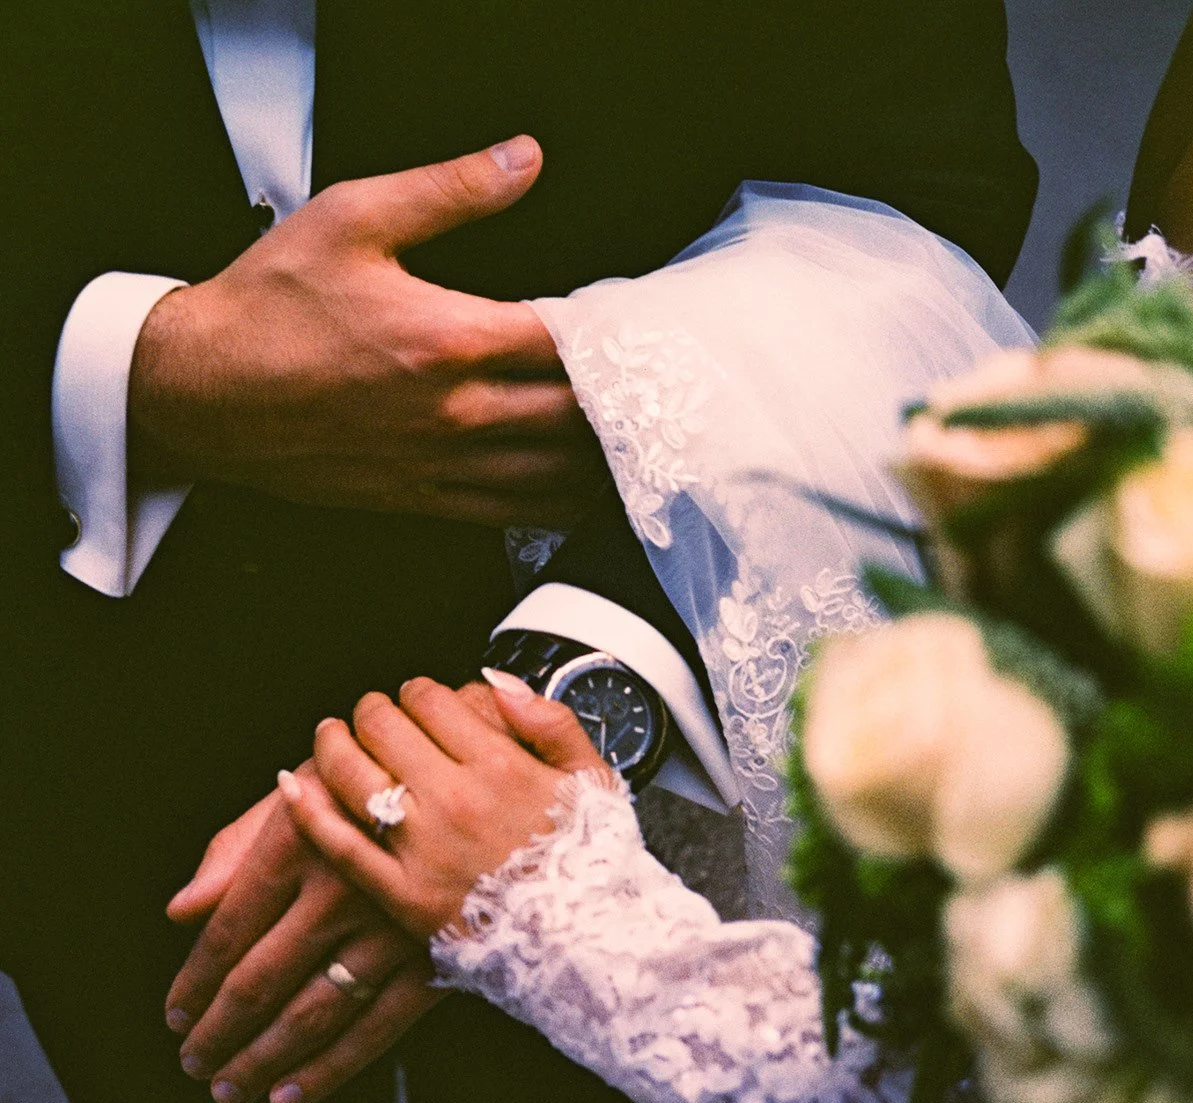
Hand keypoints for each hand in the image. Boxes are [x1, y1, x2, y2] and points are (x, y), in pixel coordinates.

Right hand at [129, 136, 604, 523]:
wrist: (202, 393)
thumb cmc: (268, 309)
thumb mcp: (354, 219)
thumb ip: (450, 190)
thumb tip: (522, 160)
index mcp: (449, 339)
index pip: (566, 340)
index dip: (612, 330)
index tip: (632, 320)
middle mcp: (456, 411)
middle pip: (575, 416)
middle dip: (619, 400)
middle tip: (649, 384)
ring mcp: (441, 463)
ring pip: (554, 477)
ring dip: (599, 461)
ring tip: (632, 440)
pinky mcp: (422, 498)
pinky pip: (512, 513)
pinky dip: (558, 503)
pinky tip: (582, 491)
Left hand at [166, 762, 439, 1102]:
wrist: (479, 770)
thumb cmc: (380, 773)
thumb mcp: (305, 785)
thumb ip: (237, 846)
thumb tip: (180, 911)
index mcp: (300, 841)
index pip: (230, 928)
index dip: (195, 978)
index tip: (175, 1013)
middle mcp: (342, 888)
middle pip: (262, 979)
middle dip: (219, 1031)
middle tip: (193, 1063)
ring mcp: (392, 928)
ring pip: (313, 1012)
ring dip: (263, 1059)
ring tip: (228, 1089)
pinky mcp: (435, 956)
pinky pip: (378, 1027)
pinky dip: (329, 1068)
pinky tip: (289, 1097)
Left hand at [278, 673, 608, 937]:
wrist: (593, 945)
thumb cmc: (593, 863)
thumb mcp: (593, 778)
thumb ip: (548, 719)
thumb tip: (494, 680)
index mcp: (502, 765)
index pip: (430, 700)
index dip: (415, 692)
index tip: (416, 702)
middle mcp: (457, 801)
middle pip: (383, 727)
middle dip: (371, 711)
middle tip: (371, 717)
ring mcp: (426, 850)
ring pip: (352, 773)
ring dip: (331, 744)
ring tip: (329, 738)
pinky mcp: (403, 897)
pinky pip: (340, 844)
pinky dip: (308, 810)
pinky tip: (292, 786)